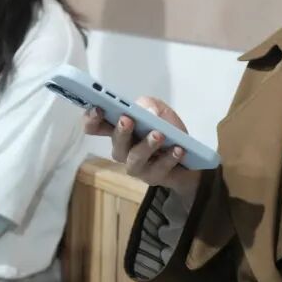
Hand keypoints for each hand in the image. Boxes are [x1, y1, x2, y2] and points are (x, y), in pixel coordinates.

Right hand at [83, 96, 200, 200]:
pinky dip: (169, 157)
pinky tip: (178, 149)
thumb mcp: (160, 110)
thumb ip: (150, 104)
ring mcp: (136, 165)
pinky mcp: (153, 177)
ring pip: (136, 158)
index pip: (96, 126)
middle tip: (127, 119)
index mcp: (119, 129)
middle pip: (116, 143)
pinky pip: (159, 169)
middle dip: (121, 131)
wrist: (189, 155)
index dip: (92, 119)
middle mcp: (123, 149)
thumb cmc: (166, 129)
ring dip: (147, 145)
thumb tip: (147, 110)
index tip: (97, 109)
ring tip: (158, 134)